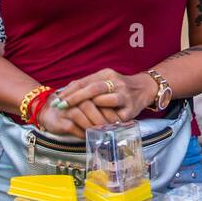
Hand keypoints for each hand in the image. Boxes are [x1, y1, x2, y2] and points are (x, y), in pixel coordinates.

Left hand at [38, 70, 153, 136]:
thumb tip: (64, 93)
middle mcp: (116, 83)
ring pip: (106, 100)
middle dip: (75, 98)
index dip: (69, 91)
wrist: (145, 88)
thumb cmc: (119, 87)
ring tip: (78, 115)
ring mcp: (125, 96)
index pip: (85, 81)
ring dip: (92, 108)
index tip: (56, 100)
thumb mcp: (104, 81)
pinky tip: (93, 126)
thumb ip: (86, 85)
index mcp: (107, 74)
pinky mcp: (131, 110)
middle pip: (93, 89)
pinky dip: (104, 121)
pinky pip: (115, 116)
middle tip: (61, 106)